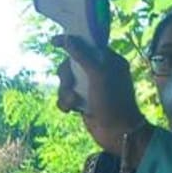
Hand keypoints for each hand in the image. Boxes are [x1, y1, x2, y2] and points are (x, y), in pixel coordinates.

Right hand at [52, 34, 146, 153]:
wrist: (117, 133)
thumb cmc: (113, 102)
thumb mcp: (99, 75)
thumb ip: (83, 56)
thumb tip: (69, 39)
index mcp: (109, 61)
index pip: (87, 44)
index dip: (71, 41)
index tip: (54, 41)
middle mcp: (100, 72)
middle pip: (71, 63)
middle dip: (66, 75)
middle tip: (69, 84)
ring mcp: (91, 87)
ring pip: (66, 81)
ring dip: (65, 91)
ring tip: (72, 101)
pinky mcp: (83, 101)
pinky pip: (66, 96)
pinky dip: (65, 102)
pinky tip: (70, 109)